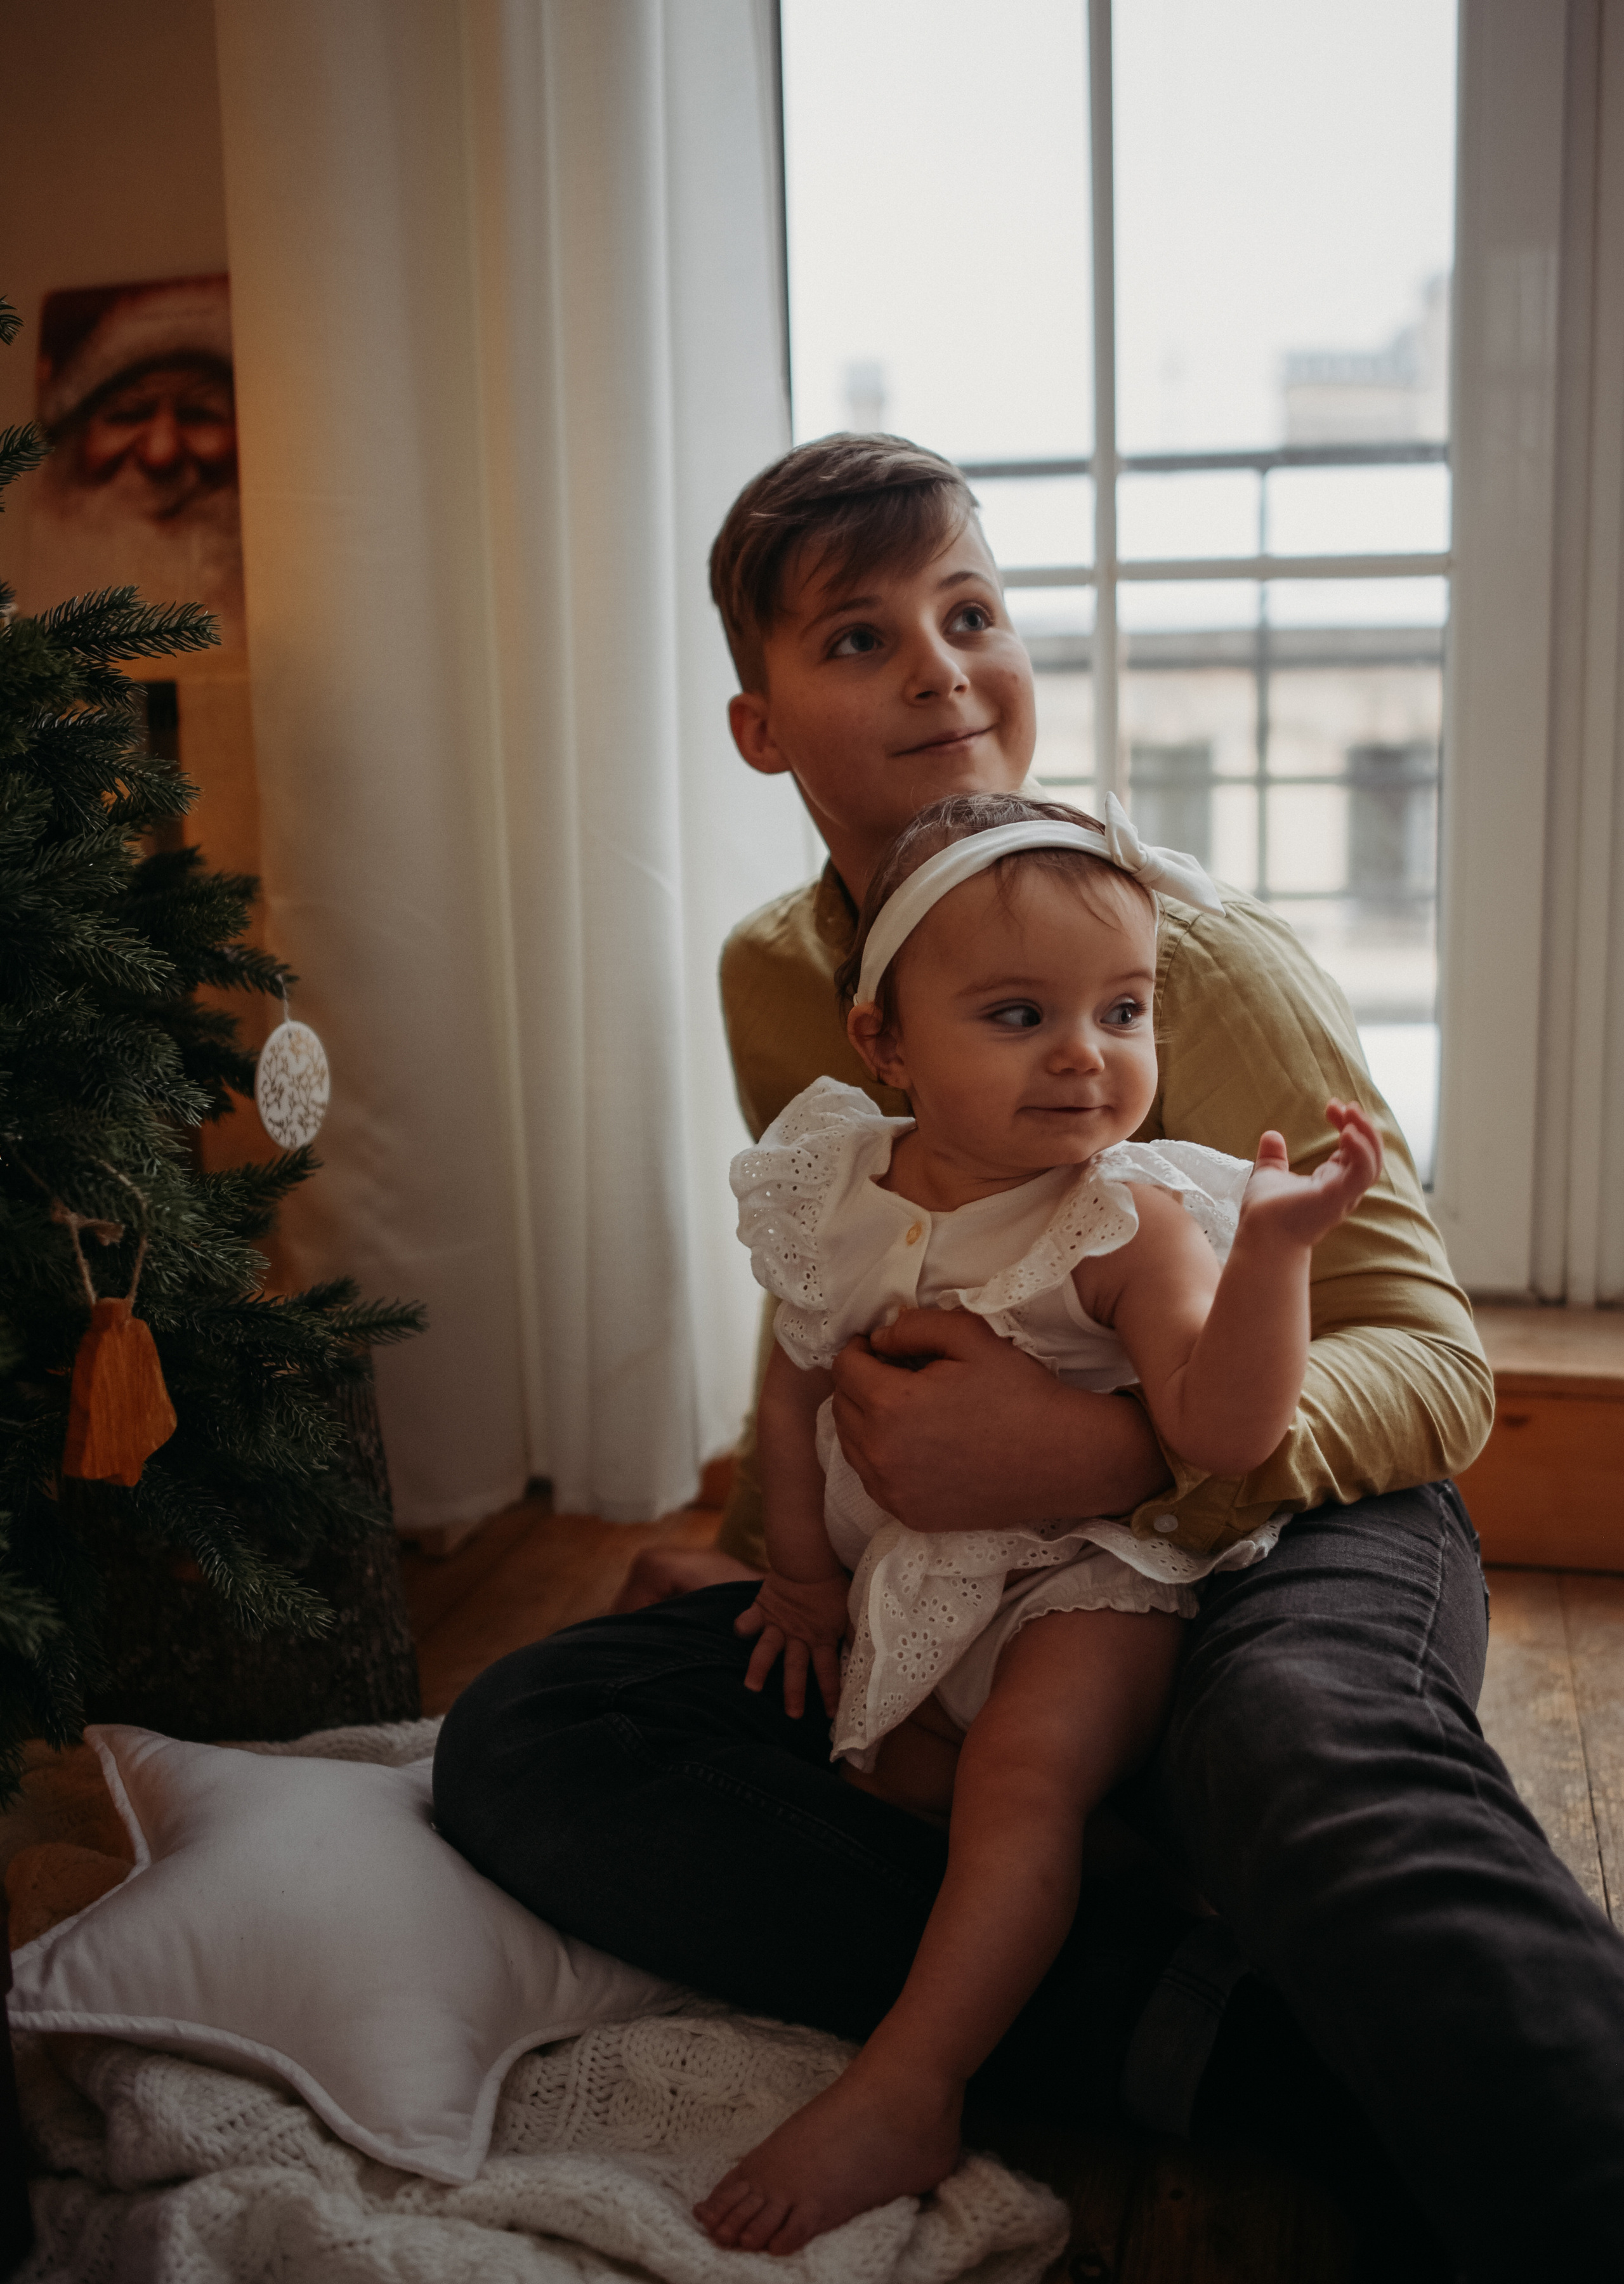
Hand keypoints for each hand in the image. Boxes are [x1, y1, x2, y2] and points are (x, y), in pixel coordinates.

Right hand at [734, 1571, 849, 1717]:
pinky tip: (738, 1637)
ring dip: (759, 1669)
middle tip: (792, 1715)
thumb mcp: (848, 1612)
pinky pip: (747, 1622)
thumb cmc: (833, 1587)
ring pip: (767, 1651)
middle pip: (796, 1669)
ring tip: (751, 1687)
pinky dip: (741, 1628)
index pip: (828, 1671)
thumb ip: (855, 1633)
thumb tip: (874, 1652)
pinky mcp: (761, 1610)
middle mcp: (799, 1637)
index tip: (830, 1716)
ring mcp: (777, 1625)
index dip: (830, 1693)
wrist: (809, 1561)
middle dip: (795, 1693)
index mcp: (822, 1638)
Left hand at [829, 1306, 1167, 1531]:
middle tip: (894, 1371)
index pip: (844, 1368)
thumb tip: (878, 1337)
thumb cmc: (1020, 1393)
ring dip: (866, 1420)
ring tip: (905, 1406)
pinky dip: (882, 1457)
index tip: (879, 1345)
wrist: (1064, 1459)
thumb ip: (913, 1326)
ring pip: (852, 1446)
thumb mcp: (970, 1337)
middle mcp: (881, 1454)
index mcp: (891, 1405)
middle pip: (842, 1407)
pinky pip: (874, 1479)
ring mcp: (893, 1491)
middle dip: (860, 1382)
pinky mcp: (910, 1515)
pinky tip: (917, 1442)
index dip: (859, 1349)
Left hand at [1239, 1099, 1382, 1248]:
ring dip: (1367, 1135)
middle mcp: (1343, 1190)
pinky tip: (1347, 1132)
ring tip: (1352, 1112)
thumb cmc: (1265, 1213)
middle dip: (1361, 1126)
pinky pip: (1361, 1174)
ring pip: (1373, 1163)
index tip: (1331, 1106)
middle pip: (1369, 1154)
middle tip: (1346, 1105)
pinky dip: (1360, 1152)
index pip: (1352, 1148)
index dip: (1347, 1124)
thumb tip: (1271, 1135)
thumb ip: (1273, 1157)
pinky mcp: (1338, 1198)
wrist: (1258, 1235)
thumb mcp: (1269, 1175)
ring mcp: (1343, 1195)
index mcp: (1332, 1181)